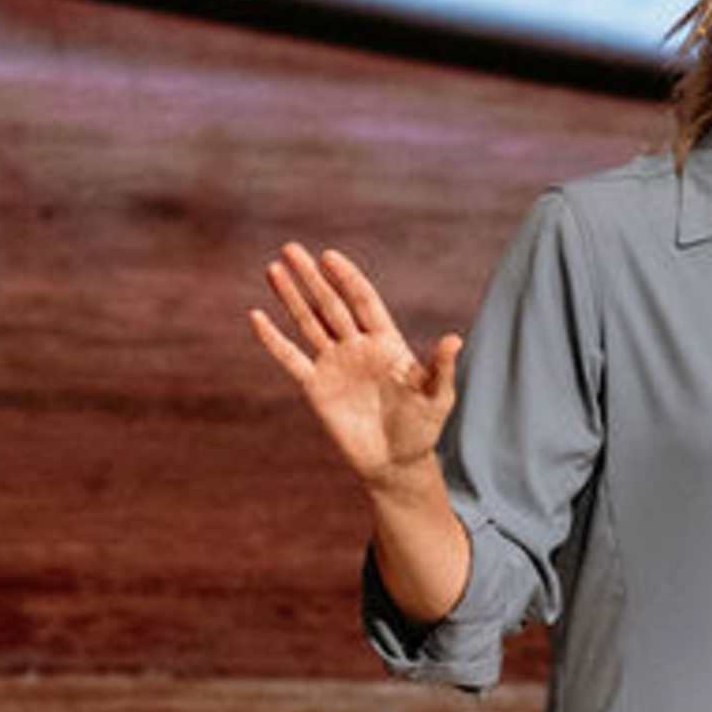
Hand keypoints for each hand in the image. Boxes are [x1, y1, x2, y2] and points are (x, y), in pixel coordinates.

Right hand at [250, 242, 461, 494]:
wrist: (395, 462)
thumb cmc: (422, 428)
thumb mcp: (436, 398)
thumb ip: (440, 368)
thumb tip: (454, 340)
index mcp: (386, 342)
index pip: (363, 301)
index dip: (346, 279)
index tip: (329, 256)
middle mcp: (357, 347)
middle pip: (330, 304)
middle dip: (311, 277)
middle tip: (291, 248)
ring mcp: (334, 364)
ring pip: (308, 323)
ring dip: (290, 297)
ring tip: (273, 269)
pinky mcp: (316, 387)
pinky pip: (291, 358)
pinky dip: (273, 339)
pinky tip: (256, 317)